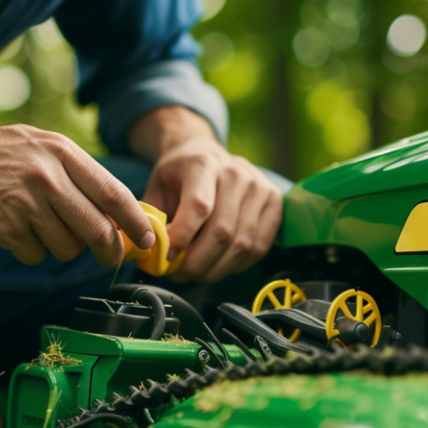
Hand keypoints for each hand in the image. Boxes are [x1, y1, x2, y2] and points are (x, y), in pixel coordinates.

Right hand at [0, 124, 154, 265]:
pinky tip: (11, 229)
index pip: (114, 193)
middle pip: (99, 229)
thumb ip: (75, 174)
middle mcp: (48, 176)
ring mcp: (27, 203)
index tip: (148, 238)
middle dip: (109, 251)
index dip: (136, 221)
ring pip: (68, 248)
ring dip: (58, 247)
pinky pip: (36, 256)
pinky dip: (28, 250)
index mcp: (61, 151)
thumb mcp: (38, 147)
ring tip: (35, 226)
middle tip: (109, 257)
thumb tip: (116, 212)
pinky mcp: (7, 229)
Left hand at [130, 107, 282, 282]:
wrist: (205, 153)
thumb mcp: (157, 188)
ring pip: (242, 244)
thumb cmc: (179, 175)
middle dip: (198, 263)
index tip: (169, 257)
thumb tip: (152, 253)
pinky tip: (220, 265)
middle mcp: (235, 173)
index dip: (183, 238)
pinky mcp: (274, 202)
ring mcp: (259, 187)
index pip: (199, 207)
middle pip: (222, 232)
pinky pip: (260, 246)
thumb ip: (153, 220)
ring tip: (198, 272)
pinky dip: (238, 265)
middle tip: (181, 273)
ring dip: (217, 269)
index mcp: (202, 165)